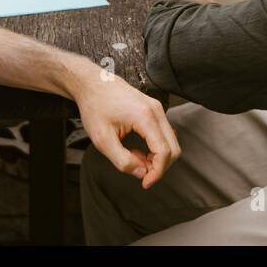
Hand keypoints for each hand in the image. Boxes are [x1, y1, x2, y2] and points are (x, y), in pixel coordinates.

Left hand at [68, 67, 179, 189]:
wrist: (92, 83)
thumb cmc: (95, 107)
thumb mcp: (102, 139)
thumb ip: (122, 160)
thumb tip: (141, 173)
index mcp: (145, 117)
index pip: (164, 152)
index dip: (157, 172)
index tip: (144, 183)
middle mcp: (156, 110)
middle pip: (173, 148)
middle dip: (160, 167)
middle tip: (140, 174)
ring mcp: (157, 108)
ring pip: (170, 141)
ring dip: (157, 158)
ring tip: (133, 158)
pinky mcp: (154, 109)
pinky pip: (163, 134)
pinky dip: (155, 147)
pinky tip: (137, 150)